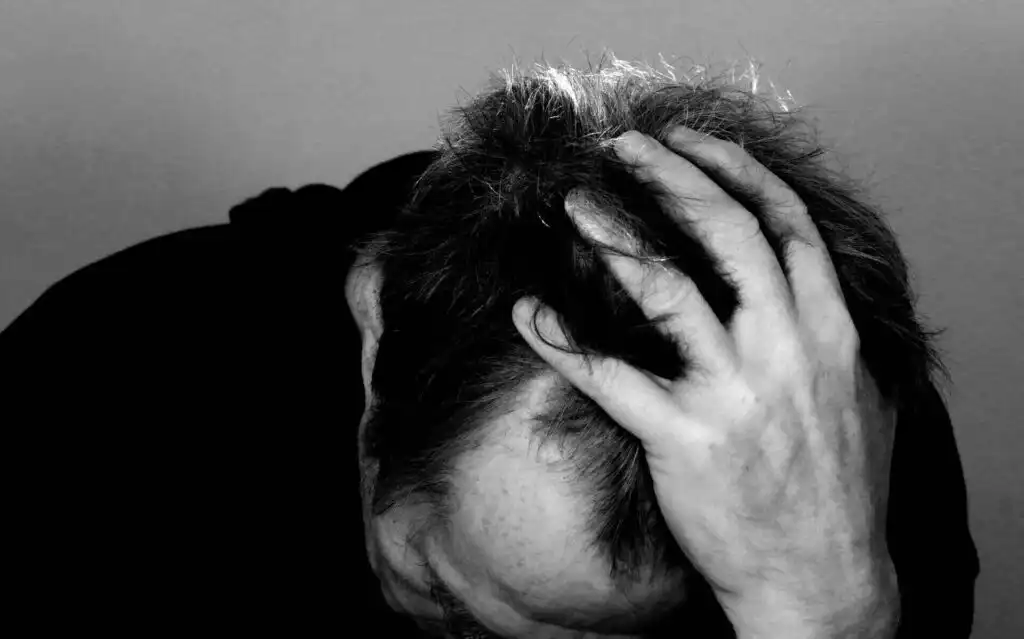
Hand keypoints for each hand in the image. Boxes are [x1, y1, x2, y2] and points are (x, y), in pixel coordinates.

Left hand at [512, 128, 899, 636]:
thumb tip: (815, 296)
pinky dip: (565, 338)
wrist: (820, 577)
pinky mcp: (682, 437)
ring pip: (666, 287)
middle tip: (624, 149)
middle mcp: (785, 348)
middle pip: (725, 233)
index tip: (692, 143)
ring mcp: (732, 392)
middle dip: (671, 177)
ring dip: (614, 234)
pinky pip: (610, 375)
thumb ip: (843, 340)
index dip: (736, 172)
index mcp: (831, 331)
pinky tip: (529, 310)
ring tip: (576, 202)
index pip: (785, 225)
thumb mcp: (866, 401)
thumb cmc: (841, 492)